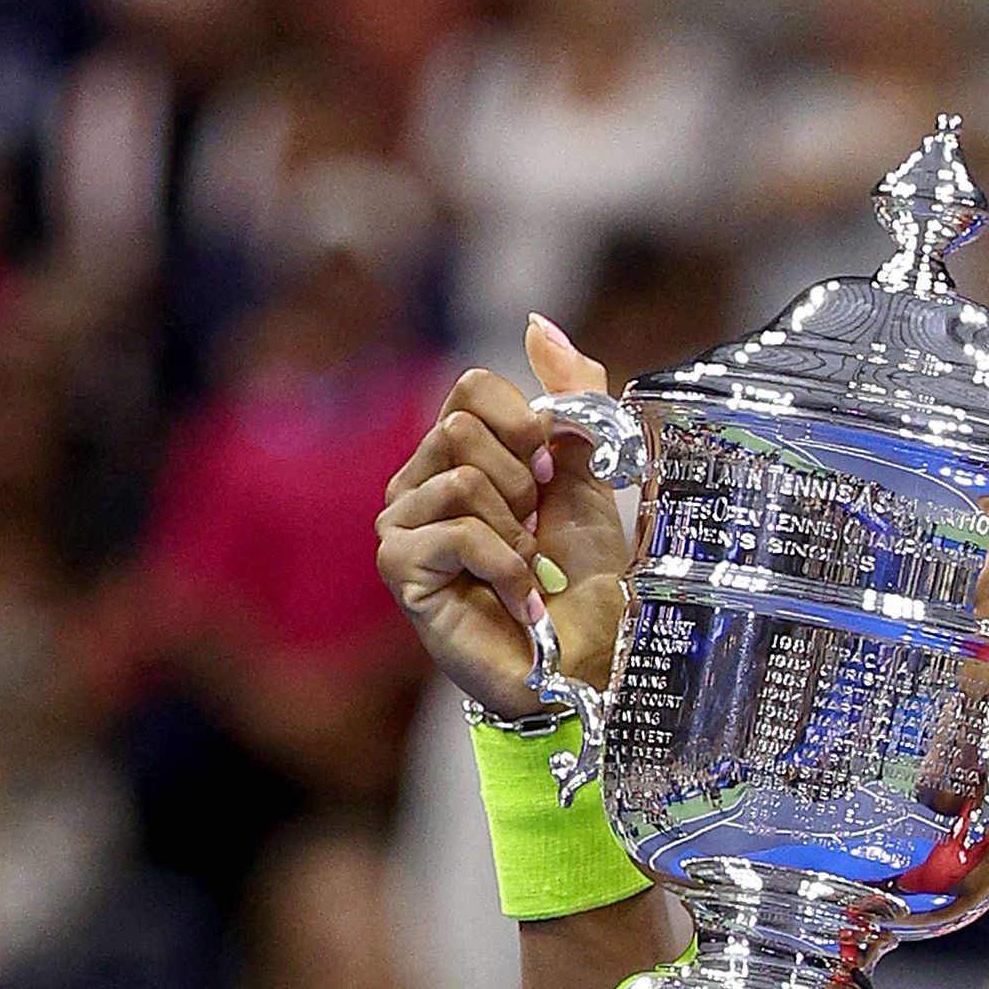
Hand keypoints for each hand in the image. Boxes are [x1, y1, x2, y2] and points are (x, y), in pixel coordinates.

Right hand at [374, 316, 632, 717]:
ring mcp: (401, 523)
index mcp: (457, 454)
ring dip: (518, 531)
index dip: (528, 427)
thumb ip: (570, 403)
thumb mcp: (589, 481)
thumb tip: (537, 323)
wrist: (584, 665)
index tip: (553, 480)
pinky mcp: (400, 566)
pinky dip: (508, 566)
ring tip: (527, 569)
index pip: (473, 387)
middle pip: (463, 428)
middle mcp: (416, 482)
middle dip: (525, 484)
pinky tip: (521, 599)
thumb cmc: (582, 583)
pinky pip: (459, 531)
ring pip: (463, 480)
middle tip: (537, 534)